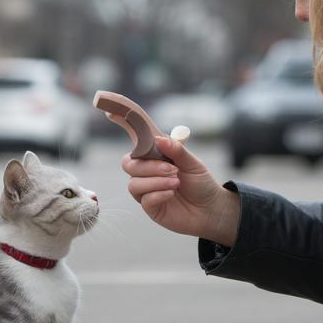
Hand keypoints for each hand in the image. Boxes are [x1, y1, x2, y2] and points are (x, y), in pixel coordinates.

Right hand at [113, 119, 238, 244]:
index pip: (136, 140)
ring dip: (155, 181)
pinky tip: (171, 194)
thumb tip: (159, 139)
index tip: (110, 112)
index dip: (123, 125)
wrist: (211, 209)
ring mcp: (147, 190)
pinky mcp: (150, 207)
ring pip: (134, 183)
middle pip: (129, 164)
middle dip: (149, 166)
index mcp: (156, 156)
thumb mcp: (193, 163)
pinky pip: (144, 199)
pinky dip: (158, 194)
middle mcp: (147, 172)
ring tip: (176, 183)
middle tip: (172, 169)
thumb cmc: (201, 183)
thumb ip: (177, 150)